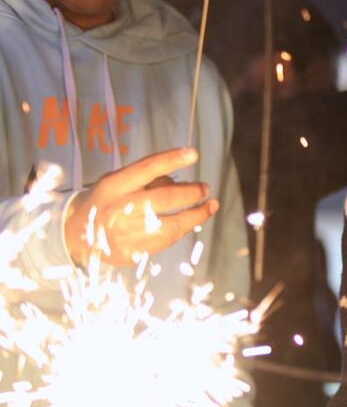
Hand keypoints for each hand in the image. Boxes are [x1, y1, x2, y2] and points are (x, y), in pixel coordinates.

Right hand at [63, 148, 217, 266]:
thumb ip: (146, 180)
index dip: (171, 159)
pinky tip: (191, 223)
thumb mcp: (117, 182)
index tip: (193, 154)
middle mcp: (120, 208)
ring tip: (210, 206)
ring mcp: (125, 233)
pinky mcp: (131, 252)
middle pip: (164, 198)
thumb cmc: (105, 201)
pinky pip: (165, 242)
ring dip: (196, 215)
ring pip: (170, 225)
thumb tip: (181, 182)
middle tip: (205, 188)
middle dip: (191, 193)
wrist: (75, 234)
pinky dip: (181, 231)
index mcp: (115, 185)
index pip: (146, 168)